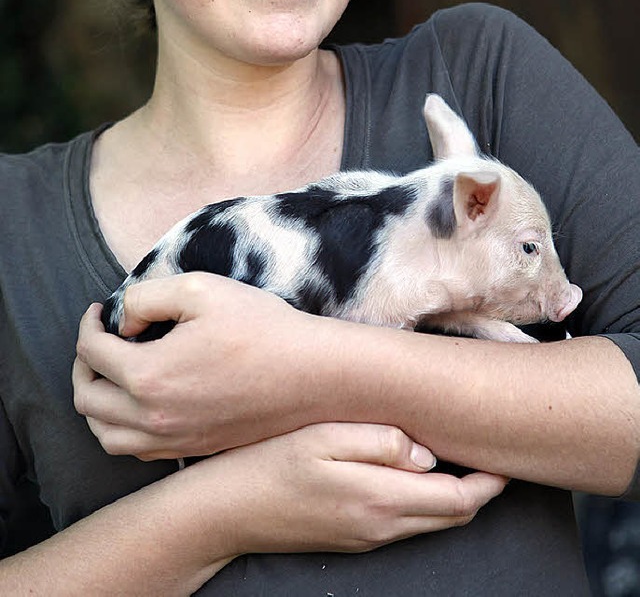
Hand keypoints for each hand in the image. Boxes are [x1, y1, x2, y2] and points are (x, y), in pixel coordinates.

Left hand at [73, 272, 321, 457]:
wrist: (312, 375)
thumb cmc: (261, 327)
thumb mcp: (200, 288)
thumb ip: (146, 297)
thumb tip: (124, 322)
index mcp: (149, 376)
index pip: (92, 352)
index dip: (89, 325)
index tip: (99, 310)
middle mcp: (154, 417)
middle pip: (87, 399)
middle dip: (84, 364)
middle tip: (99, 339)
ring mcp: (174, 440)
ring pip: (105, 435)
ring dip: (96, 402)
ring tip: (110, 374)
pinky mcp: (193, 449)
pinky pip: (135, 450)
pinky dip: (121, 427)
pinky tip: (139, 402)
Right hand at [193, 422, 508, 554]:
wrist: (226, 512)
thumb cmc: (272, 464)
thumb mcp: (325, 437)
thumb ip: (381, 441)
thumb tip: (425, 454)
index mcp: (379, 501)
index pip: (458, 501)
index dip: (490, 482)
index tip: (505, 456)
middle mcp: (380, 528)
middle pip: (451, 517)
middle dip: (480, 490)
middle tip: (492, 453)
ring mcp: (366, 538)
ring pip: (430, 522)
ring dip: (453, 496)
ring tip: (461, 458)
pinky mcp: (352, 539)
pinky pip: (405, 523)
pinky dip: (425, 503)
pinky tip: (417, 473)